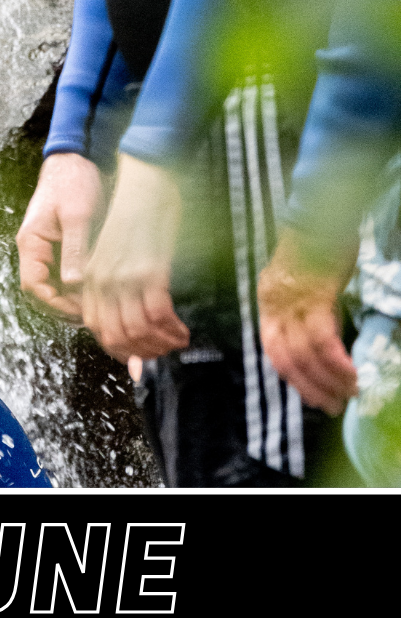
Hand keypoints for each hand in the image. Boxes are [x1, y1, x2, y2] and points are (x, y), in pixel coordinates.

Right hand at [16, 152, 103, 319]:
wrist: (78, 158)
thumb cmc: (74, 181)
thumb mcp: (77, 216)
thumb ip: (74, 250)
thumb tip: (72, 284)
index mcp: (31, 242)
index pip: (32, 285)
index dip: (53, 302)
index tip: (79, 310)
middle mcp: (35, 248)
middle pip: (41, 289)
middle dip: (63, 305)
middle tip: (92, 313)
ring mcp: (46, 247)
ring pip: (53, 284)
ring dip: (71, 297)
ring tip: (97, 306)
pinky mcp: (60, 244)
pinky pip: (64, 272)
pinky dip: (78, 285)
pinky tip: (97, 289)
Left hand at [82, 154, 189, 361]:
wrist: (146, 182)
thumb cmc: (135, 216)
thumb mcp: (115, 254)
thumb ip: (117, 286)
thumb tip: (132, 321)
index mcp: (90, 278)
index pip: (97, 329)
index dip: (119, 349)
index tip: (139, 356)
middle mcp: (102, 281)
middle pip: (116, 336)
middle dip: (142, 352)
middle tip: (163, 352)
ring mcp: (124, 277)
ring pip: (137, 331)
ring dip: (160, 344)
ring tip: (176, 342)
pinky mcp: (150, 270)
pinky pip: (158, 315)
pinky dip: (172, 330)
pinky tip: (182, 331)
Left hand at [258, 227, 357, 414]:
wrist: (320, 210)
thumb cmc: (316, 242)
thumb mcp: (303, 280)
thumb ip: (306, 308)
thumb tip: (320, 339)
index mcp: (267, 301)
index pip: (272, 349)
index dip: (292, 376)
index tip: (312, 395)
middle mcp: (273, 304)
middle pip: (284, 358)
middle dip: (308, 387)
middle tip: (331, 406)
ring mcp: (291, 300)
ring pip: (303, 353)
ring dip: (326, 379)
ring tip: (347, 394)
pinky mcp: (314, 295)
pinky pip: (322, 339)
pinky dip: (335, 361)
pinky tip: (349, 375)